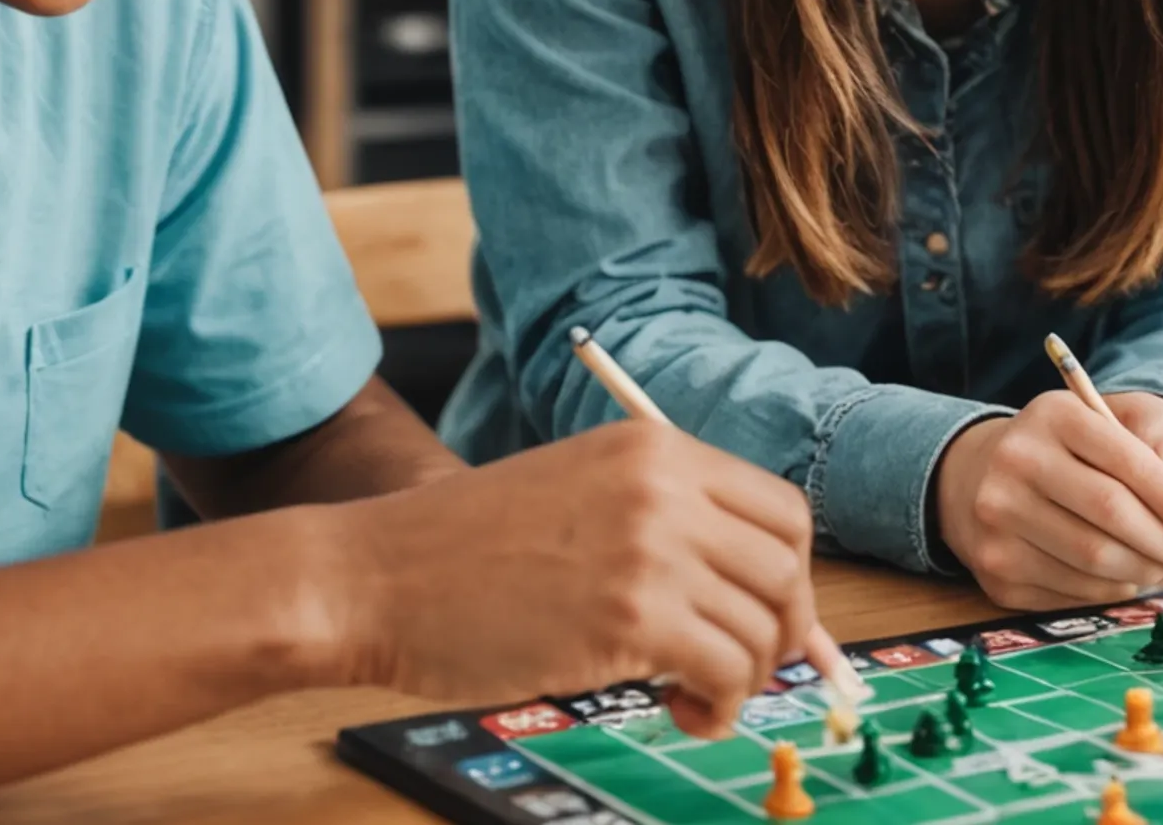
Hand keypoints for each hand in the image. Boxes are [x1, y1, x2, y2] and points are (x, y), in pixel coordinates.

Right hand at [326, 420, 820, 736]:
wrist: (374, 577)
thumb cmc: (461, 553)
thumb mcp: (577, 496)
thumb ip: (664, 528)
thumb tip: (757, 598)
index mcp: (655, 450)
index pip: (781, 510)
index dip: (788, 577)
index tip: (768, 619)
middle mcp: (664, 488)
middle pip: (786, 567)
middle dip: (782, 632)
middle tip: (743, 669)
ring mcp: (651, 550)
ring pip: (764, 627)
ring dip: (747, 679)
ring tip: (696, 698)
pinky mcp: (630, 618)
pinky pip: (726, 672)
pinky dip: (720, 707)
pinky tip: (682, 712)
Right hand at [935, 391, 1162, 609]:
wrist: (977, 474)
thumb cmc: (1063, 450)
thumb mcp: (1104, 429)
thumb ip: (1155, 462)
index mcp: (1052, 415)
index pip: (1125, 459)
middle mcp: (1015, 461)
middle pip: (1109, 512)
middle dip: (1160, 541)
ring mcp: (997, 517)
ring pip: (1092, 560)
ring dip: (1138, 570)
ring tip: (1154, 565)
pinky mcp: (994, 567)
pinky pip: (1070, 590)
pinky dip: (1107, 589)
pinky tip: (1116, 575)